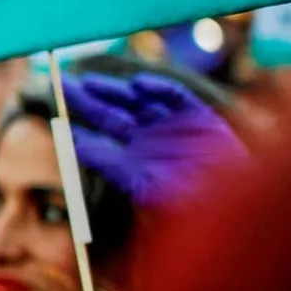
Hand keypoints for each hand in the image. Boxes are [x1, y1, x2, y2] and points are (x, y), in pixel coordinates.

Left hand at [62, 72, 243, 208]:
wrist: (239, 207)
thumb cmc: (190, 206)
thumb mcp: (143, 186)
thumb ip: (110, 162)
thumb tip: (74, 141)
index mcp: (130, 160)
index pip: (95, 137)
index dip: (74, 122)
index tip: (52, 111)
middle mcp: (146, 139)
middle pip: (109, 113)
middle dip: (86, 99)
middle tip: (59, 84)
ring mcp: (170, 126)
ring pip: (136, 101)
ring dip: (114, 91)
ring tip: (91, 83)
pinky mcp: (196, 116)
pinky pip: (174, 97)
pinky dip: (158, 89)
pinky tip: (138, 85)